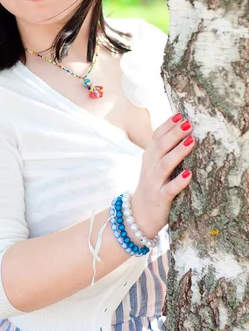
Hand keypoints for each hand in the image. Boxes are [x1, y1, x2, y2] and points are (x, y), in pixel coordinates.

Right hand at [131, 113, 194, 238]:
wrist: (138, 215)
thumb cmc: (152, 186)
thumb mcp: (153, 166)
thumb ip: (163, 151)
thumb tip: (181, 131)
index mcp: (148, 157)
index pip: (156, 137)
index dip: (167, 125)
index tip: (180, 114)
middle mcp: (149, 167)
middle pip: (161, 147)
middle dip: (174, 134)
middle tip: (188, 123)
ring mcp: (154, 183)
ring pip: (165, 165)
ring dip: (178, 152)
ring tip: (191, 141)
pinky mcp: (160, 198)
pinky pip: (170, 189)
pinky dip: (179, 181)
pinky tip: (189, 174)